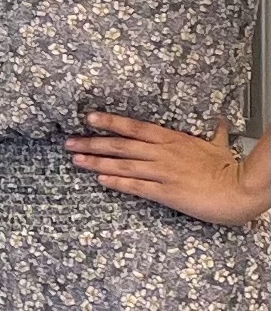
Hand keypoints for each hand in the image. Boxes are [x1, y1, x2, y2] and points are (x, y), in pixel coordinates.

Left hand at [68, 113, 269, 226]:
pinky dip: (116, 181)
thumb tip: (221, 122)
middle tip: (69, 142)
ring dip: (97, 162)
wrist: (241, 189)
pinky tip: (100, 179)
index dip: (111, 122)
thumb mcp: (220, 146)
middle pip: (121, 145)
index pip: (135, 128)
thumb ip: (215, 134)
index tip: (89, 118)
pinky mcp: (166, 192)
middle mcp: (164, 153)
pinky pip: (135, 186)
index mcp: (174, 140)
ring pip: (123, 164)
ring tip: (76, 159)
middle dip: (92, 142)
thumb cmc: (231, 169)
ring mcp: (163, 172)